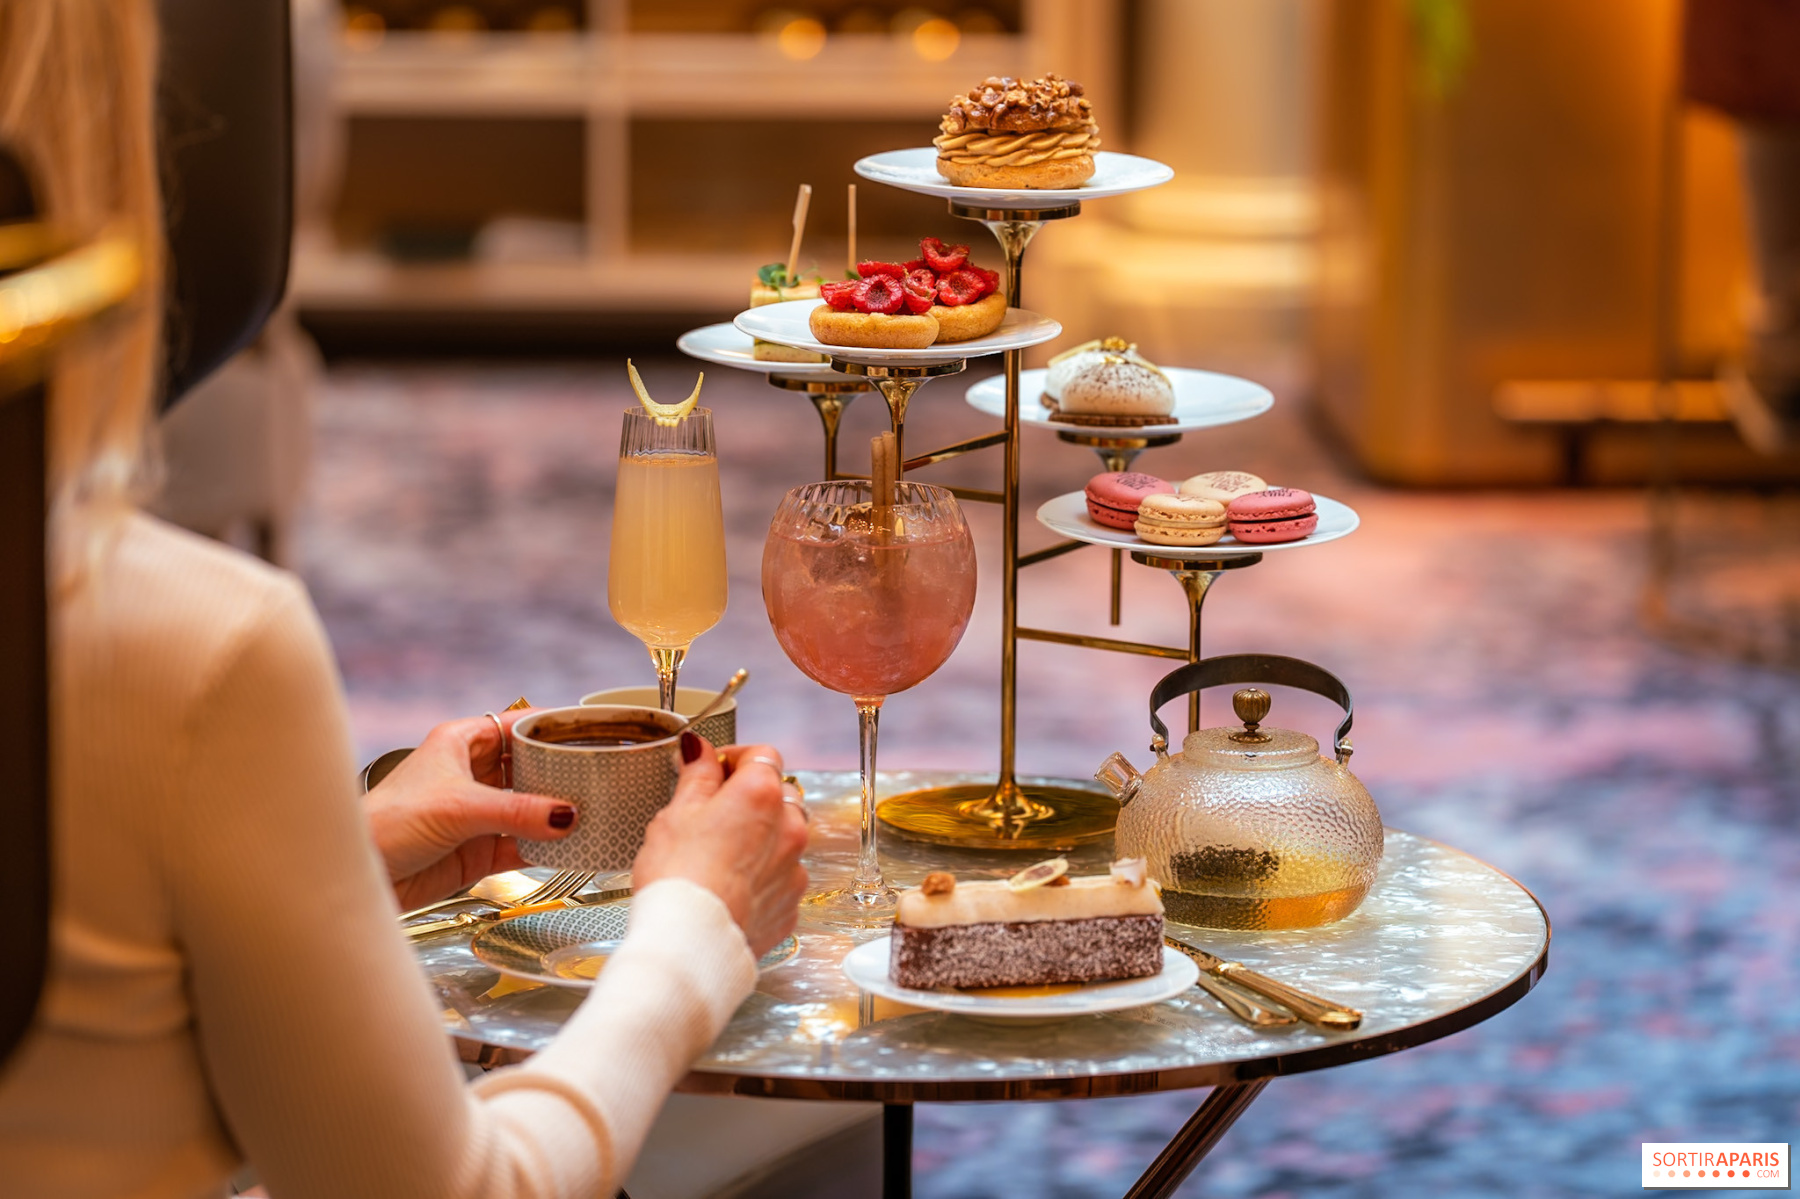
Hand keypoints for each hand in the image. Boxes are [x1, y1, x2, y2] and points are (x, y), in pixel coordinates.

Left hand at [364, 711, 576, 909]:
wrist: (360, 874)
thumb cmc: (385, 823)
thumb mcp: (458, 808)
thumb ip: (516, 812)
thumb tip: (566, 815)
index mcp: (461, 744)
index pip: (516, 725)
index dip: (549, 726)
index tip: (586, 729)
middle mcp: (471, 775)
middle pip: (529, 767)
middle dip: (560, 773)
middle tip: (597, 776)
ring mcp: (477, 814)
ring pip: (530, 808)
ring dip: (555, 814)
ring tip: (592, 813)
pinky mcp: (478, 851)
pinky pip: (523, 845)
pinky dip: (545, 848)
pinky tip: (567, 848)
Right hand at [631, 735, 808, 955]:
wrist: (689, 943)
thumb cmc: (678, 878)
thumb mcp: (675, 814)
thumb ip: (697, 775)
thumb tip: (699, 750)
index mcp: (760, 794)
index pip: (761, 755)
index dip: (734, 758)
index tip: (712, 769)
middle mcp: (789, 827)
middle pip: (778, 795)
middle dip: (749, 797)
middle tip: (710, 813)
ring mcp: (793, 868)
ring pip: (784, 837)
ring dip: (760, 837)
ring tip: (719, 855)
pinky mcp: (790, 904)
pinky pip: (781, 877)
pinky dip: (762, 876)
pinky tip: (730, 886)